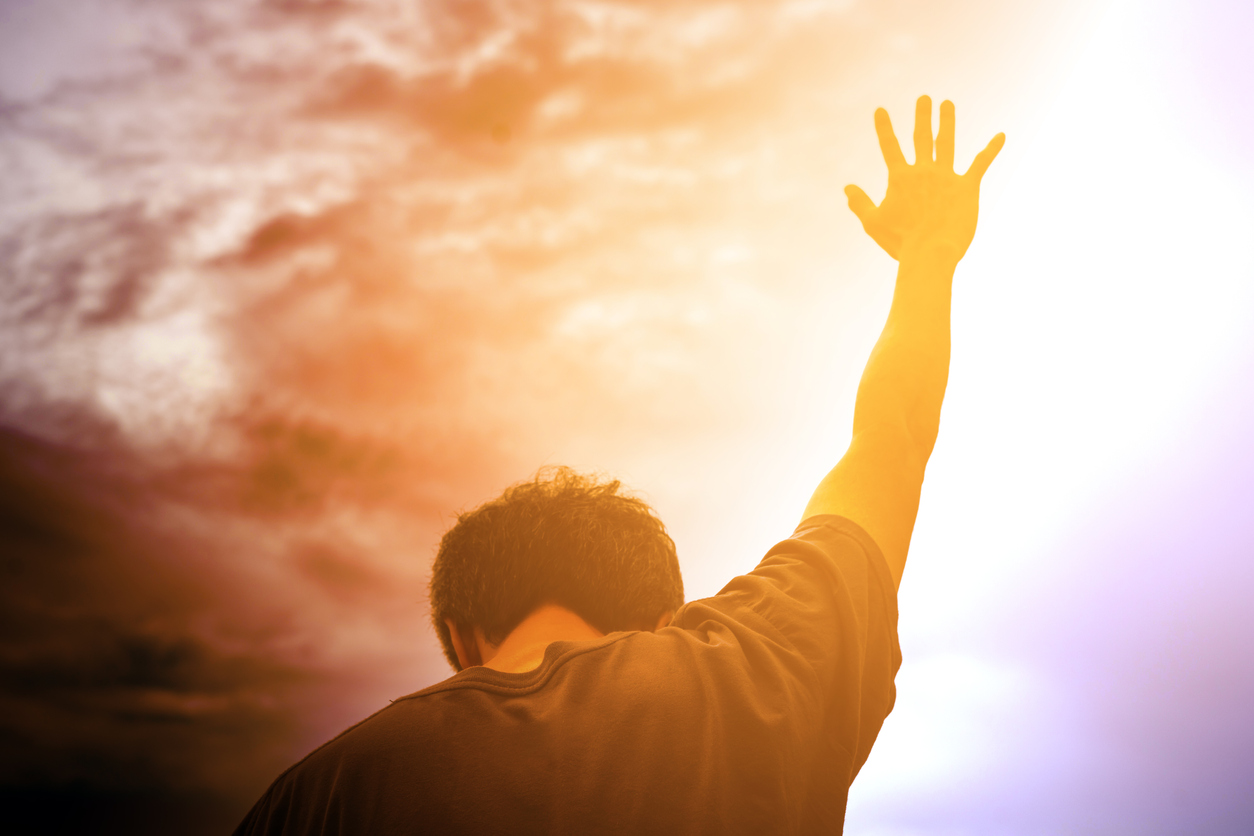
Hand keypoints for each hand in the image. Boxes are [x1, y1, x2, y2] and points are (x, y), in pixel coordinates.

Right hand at [846, 96, 1003, 261]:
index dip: (884, 128)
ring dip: (947, 122)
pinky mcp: (967, 187)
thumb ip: (859, 203)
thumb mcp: (872, 223)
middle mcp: (923, 171)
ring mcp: (946, 177)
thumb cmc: (899, 242)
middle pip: (921, 137)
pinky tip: (1001, 136)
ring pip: (946, 143)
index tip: (881, 110)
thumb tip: (847, 187)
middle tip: (924, 98)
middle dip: (922, 116)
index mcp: (900, 178)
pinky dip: (991, 149)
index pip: (889, 147)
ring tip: (947, 104)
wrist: (930, 254)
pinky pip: (981, 163)